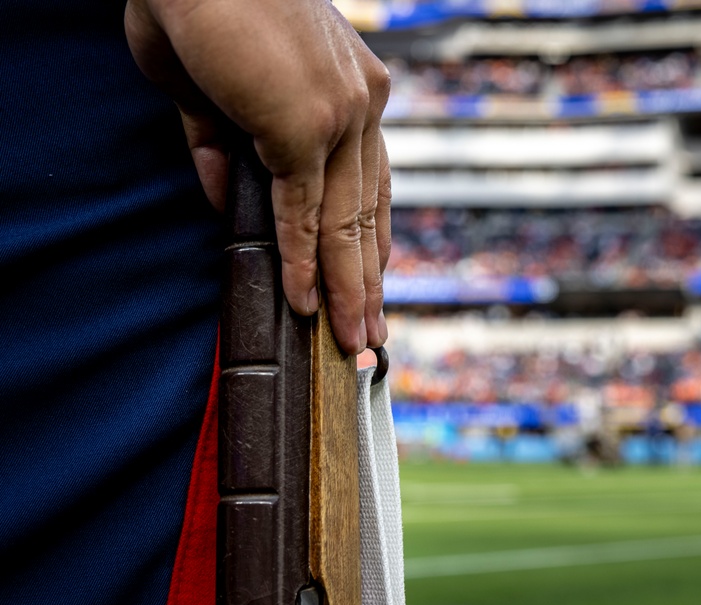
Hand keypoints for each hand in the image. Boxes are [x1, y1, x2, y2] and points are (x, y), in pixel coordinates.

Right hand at [125, 0, 390, 354]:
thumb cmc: (197, 5)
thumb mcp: (209, 91)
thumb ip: (223, 146)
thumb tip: (223, 194)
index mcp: (354, 94)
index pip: (369, 185)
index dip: (370, 243)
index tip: (370, 288)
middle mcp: (361, 106)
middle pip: (371, 212)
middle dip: (370, 281)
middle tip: (373, 336)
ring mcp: (339, 114)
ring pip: (349, 222)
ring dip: (350, 289)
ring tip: (353, 343)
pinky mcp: (304, 124)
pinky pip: (303, 211)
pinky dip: (304, 261)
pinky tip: (305, 304)